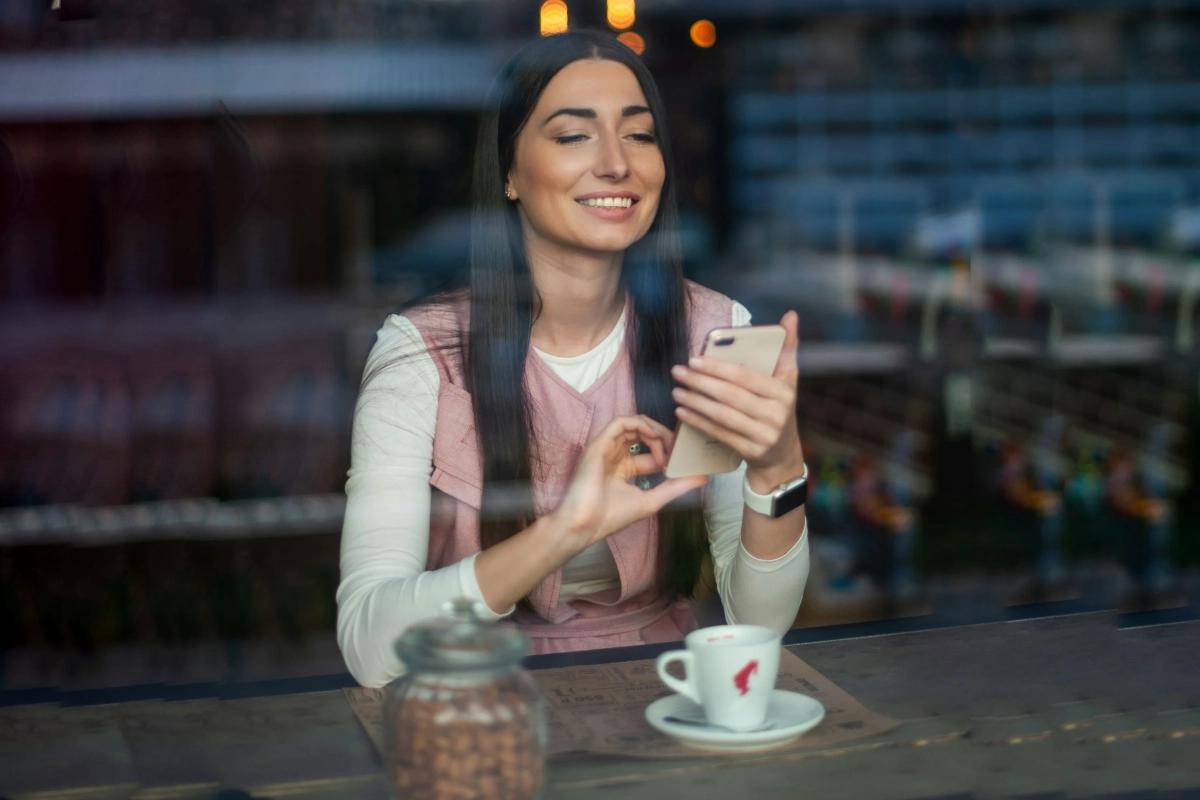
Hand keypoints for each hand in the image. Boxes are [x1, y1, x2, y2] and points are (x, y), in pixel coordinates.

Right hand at [550, 415, 708, 551]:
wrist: (584, 524)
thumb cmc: (611, 516)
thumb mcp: (651, 500)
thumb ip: (676, 487)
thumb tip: (703, 477)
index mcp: (625, 469)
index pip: (652, 452)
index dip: (670, 452)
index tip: (684, 460)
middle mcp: (616, 455)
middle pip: (644, 434)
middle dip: (665, 437)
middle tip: (680, 448)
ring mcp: (607, 447)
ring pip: (634, 424)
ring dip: (655, 430)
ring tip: (668, 445)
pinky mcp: (599, 442)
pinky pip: (621, 422)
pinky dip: (640, 424)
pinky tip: (654, 437)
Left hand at [670, 310, 804, 492]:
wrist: (783, 454)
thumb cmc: (779, 408)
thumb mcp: (787, 379)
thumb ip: (787, 347)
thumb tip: (790, 315)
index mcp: (783, 391)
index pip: (745, 377)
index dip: (717, 368)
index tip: (694, 359)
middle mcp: (776, 413)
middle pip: (730, 395)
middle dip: (700, 382)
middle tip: (678, 372)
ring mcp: (764, 435)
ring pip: (723, 415)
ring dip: (696, 402)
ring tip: (677, 391)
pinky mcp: (752, 451)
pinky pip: (720, 433)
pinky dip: (699, 422)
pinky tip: (683, 412)